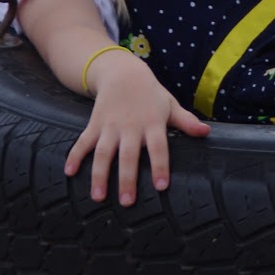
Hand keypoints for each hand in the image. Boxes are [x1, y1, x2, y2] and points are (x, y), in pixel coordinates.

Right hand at [64, 53, 209, 205]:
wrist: (123, 72)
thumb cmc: (150, 94)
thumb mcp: (170, 104)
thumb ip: (186, 121)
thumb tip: (206, 132)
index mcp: (152, 123)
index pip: (158, 147)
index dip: (160, 166)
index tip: (161, 187)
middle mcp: (131, 126)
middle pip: (129, 155)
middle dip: (127, 179)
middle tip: (127, 203)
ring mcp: (110, 126)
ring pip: (104, 152)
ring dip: (99, 175)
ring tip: (98, 197)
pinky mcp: (95, 124)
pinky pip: (83, 142)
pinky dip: (75, 156)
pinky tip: (69, 173)